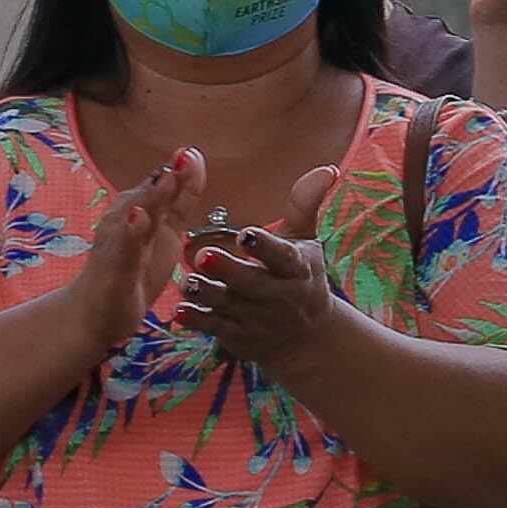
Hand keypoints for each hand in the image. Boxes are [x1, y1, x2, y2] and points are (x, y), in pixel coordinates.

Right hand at [62, 148, 208, 351]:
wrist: (91, 314)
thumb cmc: (128, 273)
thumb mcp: (162, 235)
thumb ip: (175, 204)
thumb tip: (190, 170)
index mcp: (140, 213)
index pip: (165, 188)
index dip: (182, 171)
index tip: (193, 152)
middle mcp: (124, 222)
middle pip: (148, 195)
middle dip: (167, 176)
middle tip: (186, 154)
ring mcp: (116, 245)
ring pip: (135, 216)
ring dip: (150, 196)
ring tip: (166, 178)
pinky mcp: (112, 269)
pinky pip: (122, 249)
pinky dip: (130, 233)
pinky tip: (137, 218)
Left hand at [182, 167, 342, 373]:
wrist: (307, 339)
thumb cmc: (302, 278)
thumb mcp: (307, 243)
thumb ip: (305, 205)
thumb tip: (327, 168)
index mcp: (296, 269)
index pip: (283, 257)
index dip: (265, 246)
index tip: (246, 233)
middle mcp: (278, 296)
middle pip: (252, 284)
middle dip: (229, 271)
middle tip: (204, 255)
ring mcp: (257, 319)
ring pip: (229, 307)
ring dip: (207, 294)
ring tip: (188, 283)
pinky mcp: (238, 336)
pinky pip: (216, 329)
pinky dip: (198, 321)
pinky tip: (180, 312)